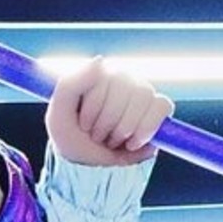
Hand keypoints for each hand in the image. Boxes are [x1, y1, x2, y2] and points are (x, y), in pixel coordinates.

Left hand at [46, 57, 173, 166]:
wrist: (85, 161)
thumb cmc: (70, 134)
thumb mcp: (59, 112)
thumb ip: (72, 84)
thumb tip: (100, 60)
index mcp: (99, 74)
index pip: (105, 78)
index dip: (94, 108)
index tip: (83, 125)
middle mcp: (122, 78)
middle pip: (126, 87)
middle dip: (109, 122)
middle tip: (98, 135)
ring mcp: (141, 92)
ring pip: (144, 96)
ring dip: (125, 127)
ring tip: (113, 139)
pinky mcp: (157, 109)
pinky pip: (162, 106)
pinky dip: (147, 128)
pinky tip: (133, 142)